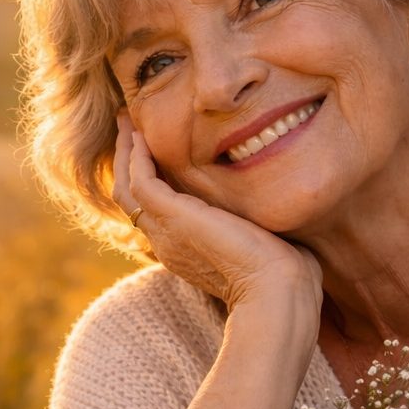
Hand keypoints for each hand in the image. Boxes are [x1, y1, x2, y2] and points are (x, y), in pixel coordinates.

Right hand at [113, 112, 321, 312]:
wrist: (278, 288)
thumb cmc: (284, 270)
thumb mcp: (263, 238)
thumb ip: (255, 218)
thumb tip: (275, 198)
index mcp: (187, 250)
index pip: (155, 211)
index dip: (149, 178)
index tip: (153, 148)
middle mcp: (169, 243)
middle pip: (130, 199)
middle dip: (126, 160)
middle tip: (125, 124)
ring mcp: (167, 233)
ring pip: (126, 190)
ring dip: (124, 153)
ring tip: (125, 120)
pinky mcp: (173, 217)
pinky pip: (139, 182)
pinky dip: (136, 157)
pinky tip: (141, 135)